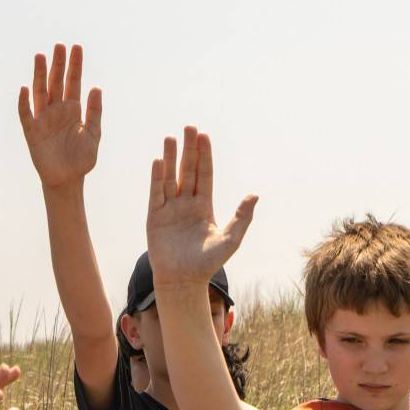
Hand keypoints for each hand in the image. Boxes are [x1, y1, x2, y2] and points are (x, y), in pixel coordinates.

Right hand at [18, 43, 101, 188]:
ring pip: (40, 92)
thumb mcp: (93, 134)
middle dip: (57, 64)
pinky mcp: (32, 132)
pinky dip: (23, 102)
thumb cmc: (82, 159)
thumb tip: (96, 87)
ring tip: (40, 56)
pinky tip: (24, 89)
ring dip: (40, 75)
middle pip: (56, 82)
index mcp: (73, 109)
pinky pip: (26, 114)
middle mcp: (57, 110)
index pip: (73, 81)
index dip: (75, 65)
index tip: (76, 47)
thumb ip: (94, 112)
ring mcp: (43, 119)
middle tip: (59, 45)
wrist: (68, 180)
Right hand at [146, 126, 256, 293]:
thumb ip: (242, 217)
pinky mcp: (154, 217)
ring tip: (170, 138)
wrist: (183, 281)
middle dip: (188, 149)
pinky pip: (156, 193)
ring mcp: (169, 209)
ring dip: (170, 158)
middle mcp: (186, 204)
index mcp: (204, 206)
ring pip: (170, 177)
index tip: (204, 136)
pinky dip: (157, 177)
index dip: (205, 156)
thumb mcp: (231, 239)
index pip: (205, 175)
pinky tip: (158, 161)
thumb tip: (255, 194)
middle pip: (188, 170)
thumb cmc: (208, 263)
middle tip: (189, 128)